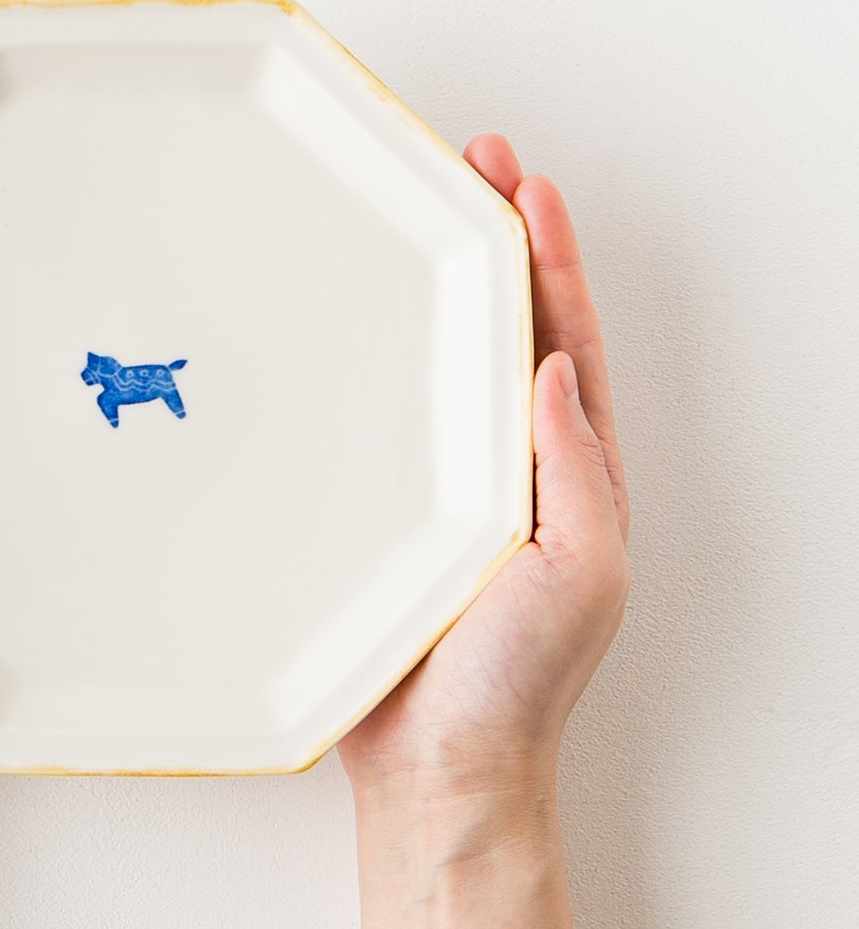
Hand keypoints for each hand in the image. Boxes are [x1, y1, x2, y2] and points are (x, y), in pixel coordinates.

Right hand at [338, 134, 630, 806]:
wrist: (437, 764)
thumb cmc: (516, 683)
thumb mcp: (581, 572)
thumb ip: (575, 471)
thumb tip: (561, 369)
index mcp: (567, 471)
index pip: (565, 340)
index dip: (552, 260)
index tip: (524, 187)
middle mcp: (507, 464)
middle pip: (505, 330)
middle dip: (494, 243)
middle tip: (466, 164)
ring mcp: (443, 483)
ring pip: (441, 363)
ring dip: (434, 287)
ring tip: (415, 212)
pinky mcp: (384, 507)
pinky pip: (380, 418)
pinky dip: (373, 362)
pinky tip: (349, 324)